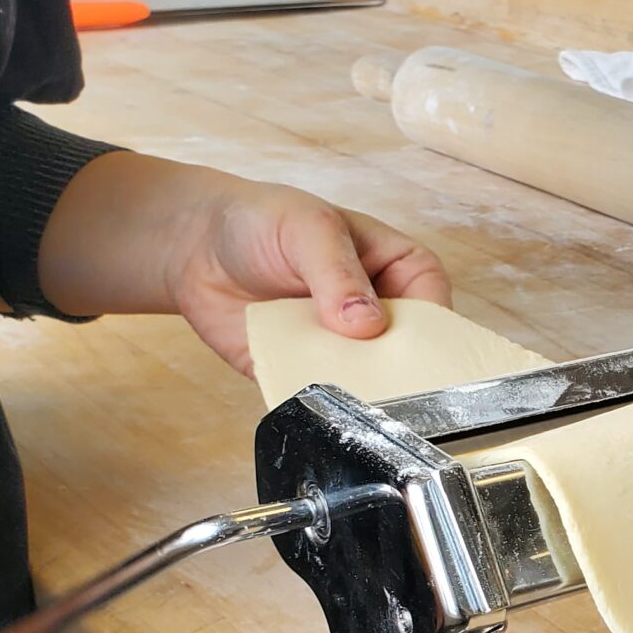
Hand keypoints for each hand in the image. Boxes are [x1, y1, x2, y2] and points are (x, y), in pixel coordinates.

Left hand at [33, 151, 449, 372]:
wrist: (197, 247)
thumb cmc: (264, 221)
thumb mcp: (308, 229)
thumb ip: (337, 273)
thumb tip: (367, 323)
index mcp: (402, 273)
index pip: (436, 314)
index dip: (432, 340)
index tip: (415, 359)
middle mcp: (383, 317)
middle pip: (409, 361)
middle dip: (398, 379)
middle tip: (383, 392)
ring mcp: (347, 351)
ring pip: (369, 388)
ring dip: (359, 400)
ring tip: (349, 407)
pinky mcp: (308, 376)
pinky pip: (324, 402)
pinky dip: (319, 410)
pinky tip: (312, 410)